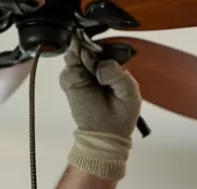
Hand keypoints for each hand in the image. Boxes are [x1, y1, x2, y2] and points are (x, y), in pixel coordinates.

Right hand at [59, 38, 141, 179]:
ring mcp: (82, 75)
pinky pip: (67, 72)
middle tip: (91, 56)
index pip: (104, 47)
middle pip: (86, 45)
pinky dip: (72, 72)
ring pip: (74, 54)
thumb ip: (118, 74)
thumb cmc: (121, 115)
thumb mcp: (130, 91)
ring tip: (89, 68)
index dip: (101, 46)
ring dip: (79, 56)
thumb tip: (101, 66)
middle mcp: (96, 67)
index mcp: (112, 66)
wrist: (106, 134)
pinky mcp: (71, 85)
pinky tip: (81, 78)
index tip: (101, 52)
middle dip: (87, 47)